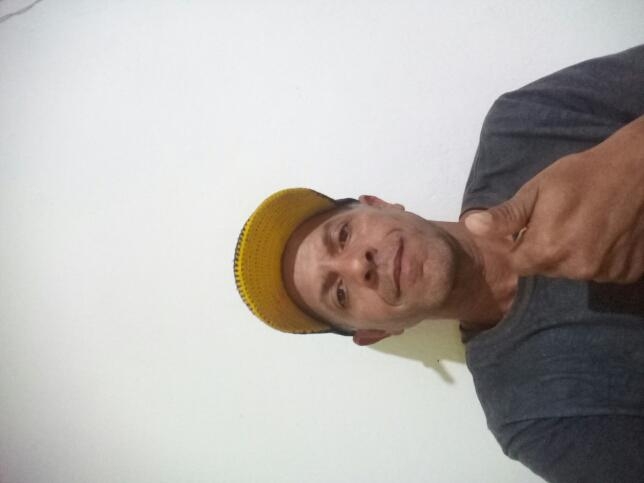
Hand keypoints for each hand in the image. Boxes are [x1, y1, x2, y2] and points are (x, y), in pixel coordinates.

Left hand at [465, 116, 643, 283]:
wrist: (638, 169)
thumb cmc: (581, 175)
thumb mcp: (537, 190)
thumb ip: (505, 216)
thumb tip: (471, 226)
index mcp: (546, 250)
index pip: (518, 263)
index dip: (522, 245)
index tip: (534, 226)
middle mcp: (575, 270)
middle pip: (546, 269)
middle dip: (548, 250)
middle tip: (564, 220)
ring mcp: (604, 274)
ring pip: (574, 271)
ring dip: (574, 255)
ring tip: (587, 225)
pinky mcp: (627, 274)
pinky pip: (603, 271)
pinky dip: (602, 258)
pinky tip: (607, 234)